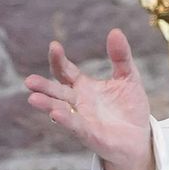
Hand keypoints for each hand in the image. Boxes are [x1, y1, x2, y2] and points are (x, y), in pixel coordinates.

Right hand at [26, 30, 153, 169]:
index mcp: (84, 87)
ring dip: (47, 104)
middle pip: (56, 91)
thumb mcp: (128, 77)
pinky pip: (74, 126)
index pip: (66, 71)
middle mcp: (78, 102)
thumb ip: (121, 57)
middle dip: (43, 86)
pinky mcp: (89, 134)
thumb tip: (115, 31)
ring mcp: (81, 119)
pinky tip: (55, 113)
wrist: (139, 138)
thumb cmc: (130, 108)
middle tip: (29, 80)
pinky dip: (65, 119)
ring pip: (59, 110)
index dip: (59, 60)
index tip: (54, 46)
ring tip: (33, 98)